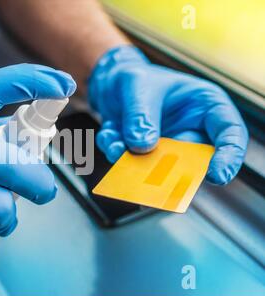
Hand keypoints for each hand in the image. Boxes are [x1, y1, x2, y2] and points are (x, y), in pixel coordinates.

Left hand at [89, 46, 247, 184]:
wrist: (109, 83)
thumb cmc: (133, 77)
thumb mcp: (136, 87)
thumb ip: (140, 115)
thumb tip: (142, 148)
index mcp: (205, 105)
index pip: (229, 133)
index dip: (228, 157)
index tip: (215, 176)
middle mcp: (190, 129)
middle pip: (193, 159)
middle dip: (168, 168)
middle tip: (146, 169)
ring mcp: (168, 145)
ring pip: (159, 168)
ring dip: (134, 162)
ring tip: (115, 145)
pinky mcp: (145, 155)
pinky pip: (133, 164)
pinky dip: (117, 153)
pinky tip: (108, 135)